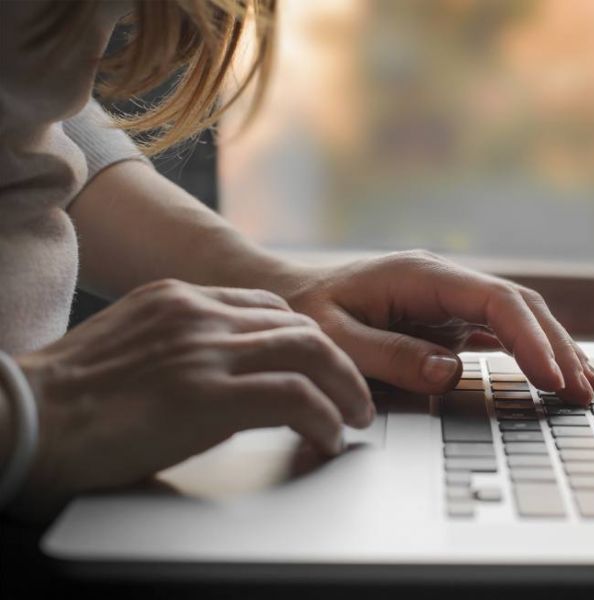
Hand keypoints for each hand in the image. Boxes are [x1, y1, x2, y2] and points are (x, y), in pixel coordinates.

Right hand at [10, 279, 371, 519]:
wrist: (22, 419)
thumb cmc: (64, 398)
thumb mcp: (129, 345)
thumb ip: (177, 344)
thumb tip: (216, 373)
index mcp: (177, 298)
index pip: (268, 306)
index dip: (308, 338)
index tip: (323, 364)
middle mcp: (198, 314)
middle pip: (300, 326)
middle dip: (339, 363)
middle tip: (356, 396)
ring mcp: (204, 351)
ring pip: (310, 353)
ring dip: (345, 390)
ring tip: (354, 418)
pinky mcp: (207, 396)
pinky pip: (294, 397)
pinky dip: (323, 418)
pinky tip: (326, 438)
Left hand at [277, 251, 593, 403]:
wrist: (288, 297)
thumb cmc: (305, 316)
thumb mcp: (333, 339)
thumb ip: (389, 356)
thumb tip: (450, 371)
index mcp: (421, 275)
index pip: (496, 302)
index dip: (530, 338)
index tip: (551, 377)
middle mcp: (445, 281)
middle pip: (520, 306)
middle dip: (556, 347)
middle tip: (583, 392)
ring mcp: (450, 299)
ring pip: (519, 317)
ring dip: (554, 349)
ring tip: (586, 387)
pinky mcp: (450, 319)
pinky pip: (503, 331)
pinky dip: (534, 351)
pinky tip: (557, 373)